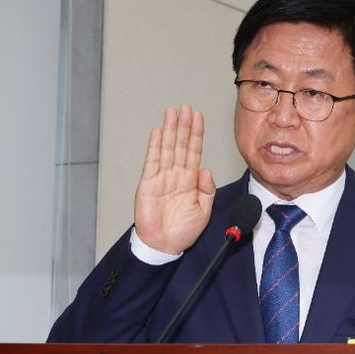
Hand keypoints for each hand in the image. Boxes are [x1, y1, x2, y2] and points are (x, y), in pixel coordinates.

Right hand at [134, 104, 215, 253]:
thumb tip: (207, 170)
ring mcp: (161, 178)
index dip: (197, 134)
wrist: (165, 246)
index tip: (198, 117)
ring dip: (170, 130)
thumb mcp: (204, 211)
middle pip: (181, 144)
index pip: (194, 151)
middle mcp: (176, 175)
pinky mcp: (148, 184)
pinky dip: (155, 146)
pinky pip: (152, 161)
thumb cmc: (183, 231)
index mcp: (190, 180)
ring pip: (167, 148)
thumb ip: (207, 190)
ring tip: (172, 112)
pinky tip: (158, 132)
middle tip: (185, 107)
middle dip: (183, 125)